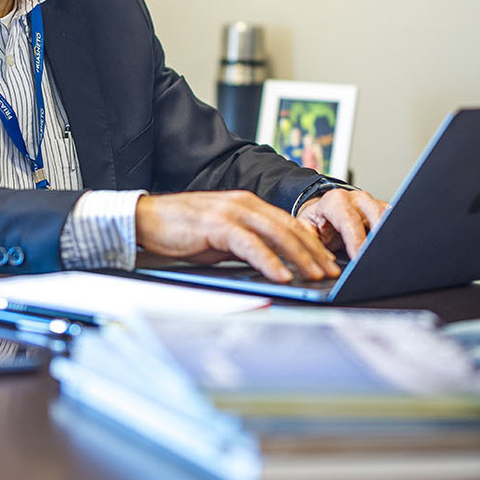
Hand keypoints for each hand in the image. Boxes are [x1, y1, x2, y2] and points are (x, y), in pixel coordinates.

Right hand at [135, 191, 342, 284]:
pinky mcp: (217, 225)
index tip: (328, 262)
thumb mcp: (223, 236)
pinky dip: (269, 261)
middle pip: (289, 228)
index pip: (289, 223)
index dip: (312, 243)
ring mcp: (232, 212)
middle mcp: (244, 203)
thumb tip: (275, 264)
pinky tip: (282, 275)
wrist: (147, 218)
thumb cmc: (183, 229)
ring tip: (315, 275)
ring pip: (276, 234)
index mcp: (248, 204)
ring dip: (299, 257)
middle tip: (331, 272)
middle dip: (314, 252)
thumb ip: (249, 243)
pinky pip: (251, 245)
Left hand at [295, 187, 387, 259]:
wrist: (325, 213)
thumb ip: (308, 239)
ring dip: (390, 234)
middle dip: (378, 236)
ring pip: (389, 216)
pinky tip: (394, 249)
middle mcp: (357, 199)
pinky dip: (395, 234)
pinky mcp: (384, 211)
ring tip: (389, 254)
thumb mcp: (306, 229)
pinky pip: (396, 221)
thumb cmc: (317, 223)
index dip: (355, 240)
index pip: (348, 220)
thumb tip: (313, 255)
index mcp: (335, 201)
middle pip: (375, 214)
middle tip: (378, 257)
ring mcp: (373, 204)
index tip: (359, 258)